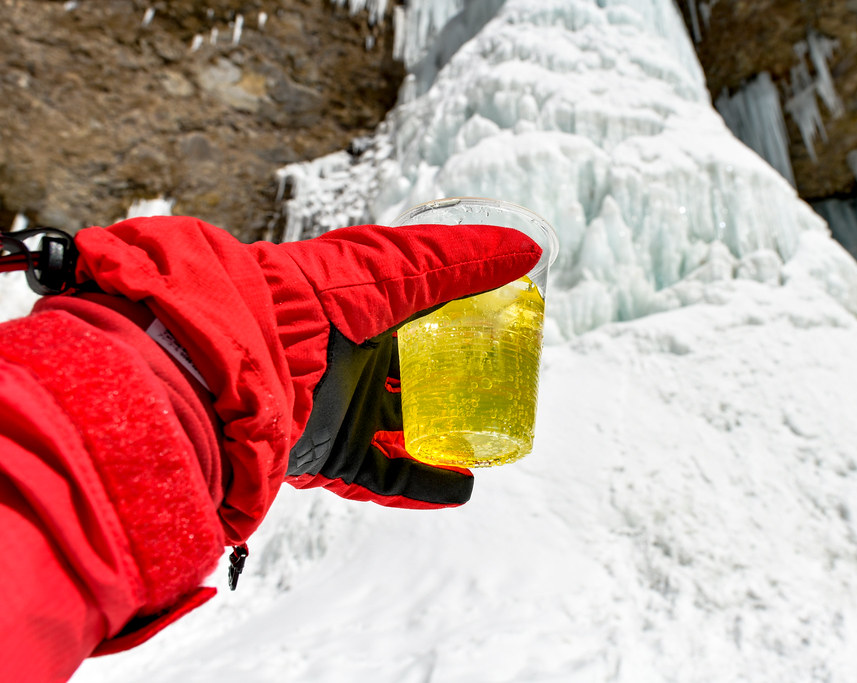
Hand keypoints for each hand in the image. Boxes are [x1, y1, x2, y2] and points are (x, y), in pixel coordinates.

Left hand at [74, 217, 541, 543]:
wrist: (225, 364)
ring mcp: (335, 410)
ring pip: (399, 430)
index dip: (461, 322)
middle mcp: (346, 360)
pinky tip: (461, 489)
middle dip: (453, 386)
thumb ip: (456, 259)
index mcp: (360, 310)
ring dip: (442, 441)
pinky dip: (421, 486)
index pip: (421, 313)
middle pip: (411, 376)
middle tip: (501, 394)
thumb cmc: (310, 302)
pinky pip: (381, 476)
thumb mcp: (391, 269)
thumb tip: (528, 248)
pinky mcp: (324, 455)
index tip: (503, 328)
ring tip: (487, 448)